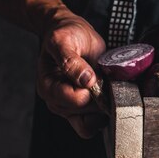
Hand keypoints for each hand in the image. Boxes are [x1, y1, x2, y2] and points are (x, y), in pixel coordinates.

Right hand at [36, 6, 107, 137]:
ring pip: (91, 123)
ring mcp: (71, 107)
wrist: (73, 33)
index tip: (97, 76)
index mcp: (49, 86)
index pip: (74, 100)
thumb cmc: (66, 35)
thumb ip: (71, 60)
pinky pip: (95, 124)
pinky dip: (106, 114)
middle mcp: (58, 101)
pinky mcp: (85, 109)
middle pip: (85, 113)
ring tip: (107, 85)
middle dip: (100, 97)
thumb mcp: (64, 40)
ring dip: (104, 107)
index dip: (90, 91)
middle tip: (105, 78)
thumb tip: (86, 80)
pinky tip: (109, 95)